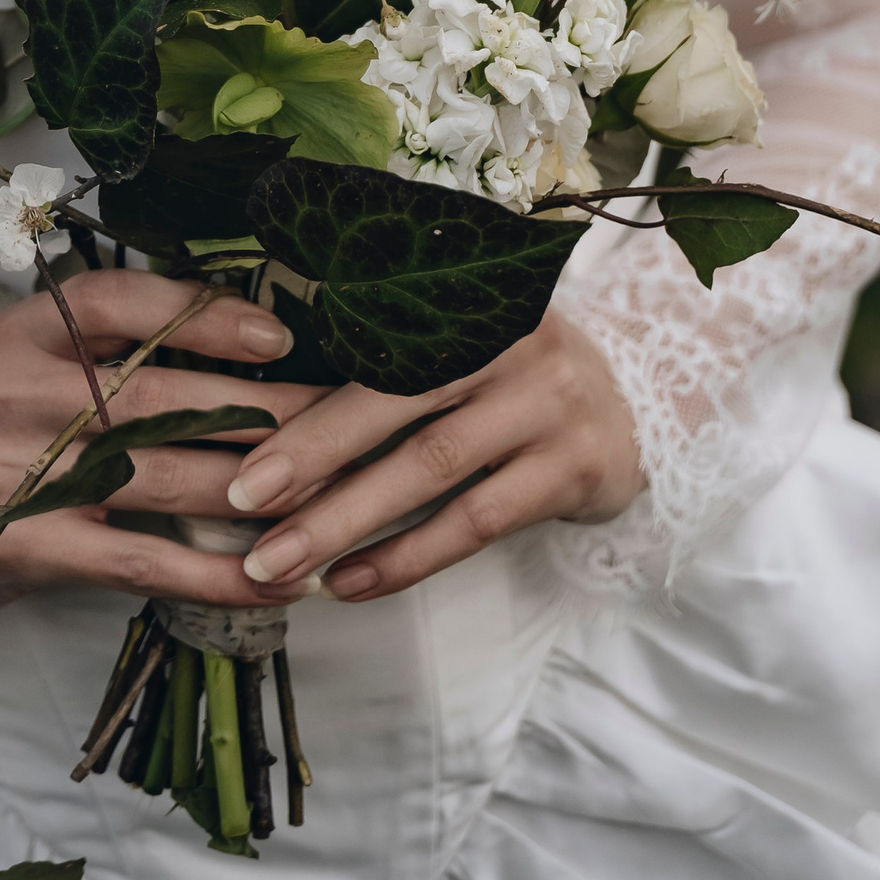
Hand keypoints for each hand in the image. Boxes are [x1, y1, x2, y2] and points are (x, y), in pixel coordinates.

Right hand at [0, 268, 326, 614]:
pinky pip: (135, 558)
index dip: (201, 314)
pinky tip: (265, 578)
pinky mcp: (27, 546)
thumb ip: (109, 345)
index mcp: (27, 331)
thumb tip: (241, 338)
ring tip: (328, 498)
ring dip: (253, 491)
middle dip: (259, 411)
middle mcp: (21, 391)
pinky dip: (207, 570)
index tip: (276, 333)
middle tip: (339, 419)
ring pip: (159, 475)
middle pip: (158, 395)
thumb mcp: (29, 360)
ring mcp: (21, 471)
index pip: (118, 299)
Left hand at [221, 309, 643, 605]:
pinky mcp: (573, 467)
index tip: (238, 453)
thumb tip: (266, 413)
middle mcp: (509, 338)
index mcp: (466, 297)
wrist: (641, 403)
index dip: (304, 403)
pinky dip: (409, 556)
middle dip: (311, 457)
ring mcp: (546, 403)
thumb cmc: (512, 375)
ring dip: (348, 519)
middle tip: (240, 504)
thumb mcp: (463, 342)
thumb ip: (386, 363)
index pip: (372, 348)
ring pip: (430, 467)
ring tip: (280, 564)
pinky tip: (352, 583)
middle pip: (395, 400)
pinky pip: (476, 520)